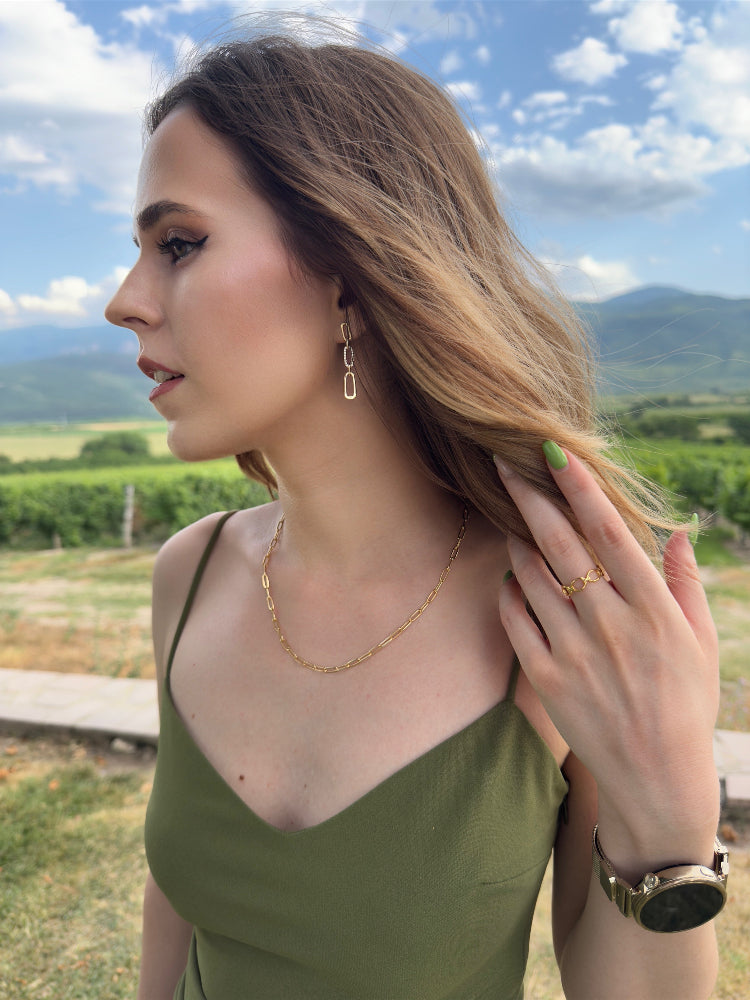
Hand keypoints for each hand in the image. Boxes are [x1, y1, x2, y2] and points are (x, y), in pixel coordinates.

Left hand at [495, 443, 720, 865]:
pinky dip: (509, 592)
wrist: (655, 779)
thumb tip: (676, 531)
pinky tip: (512, 577)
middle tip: (502, 460)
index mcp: (653, 610)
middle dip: (528, 496)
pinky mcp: (545, 679)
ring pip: (531, 577)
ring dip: (516, 539)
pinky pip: (515, 620)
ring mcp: (574, 652)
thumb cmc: (684, 703)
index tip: (555, 453)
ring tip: (510, 516)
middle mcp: (610, 625)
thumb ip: (685, 583)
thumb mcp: (701, 642)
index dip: (581, 489)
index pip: (610, 533)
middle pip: (560, 544)